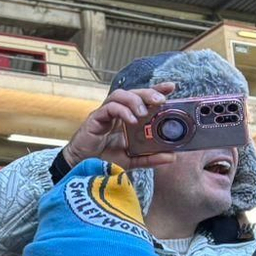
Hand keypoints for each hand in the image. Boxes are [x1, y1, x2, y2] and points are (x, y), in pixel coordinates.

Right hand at [63, 81, 177, 168]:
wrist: (83, 168)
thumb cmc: (104, 160)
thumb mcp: (133, 160)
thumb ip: (151, 158)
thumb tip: (172, 157)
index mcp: (128, 118)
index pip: (143, 99)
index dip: (156, 90)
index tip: (171, 87)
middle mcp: (117, 112)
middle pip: (133, 92)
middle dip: (148, 92)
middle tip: (160, 100)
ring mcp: (105, 113)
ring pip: (120, 95)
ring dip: (134, 100)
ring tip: (143, 113)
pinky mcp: (95, 118)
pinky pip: (109, 107)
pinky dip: (122, 111)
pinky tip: (131, 120)